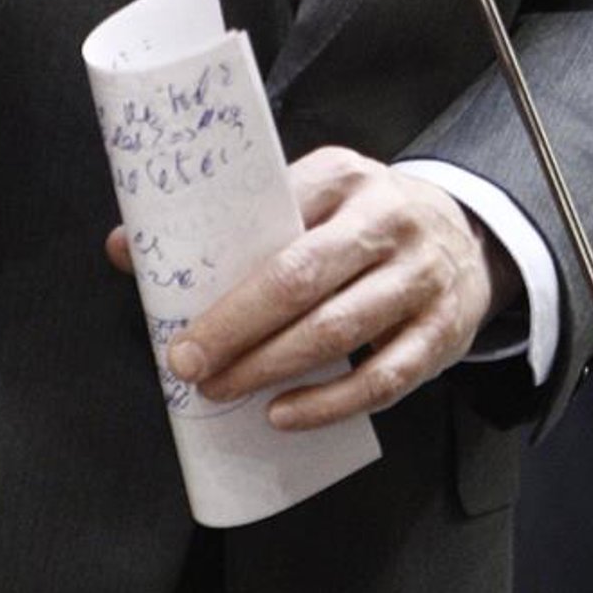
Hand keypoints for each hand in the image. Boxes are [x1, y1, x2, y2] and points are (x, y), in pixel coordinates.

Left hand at [106, 147, 516, 429]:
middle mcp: (387, 222)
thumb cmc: (363, 221)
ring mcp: (419, 278)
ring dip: (271, 367)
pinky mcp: (441, 332)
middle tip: (188, 363)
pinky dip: (328, 403)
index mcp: (343, 177)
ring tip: (223, 390)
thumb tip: (126, 250)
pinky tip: (283, 414)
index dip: (222, 270)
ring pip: (338, 330)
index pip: (274, 217)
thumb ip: (235, 224)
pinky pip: (382, 377)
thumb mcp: (311, 197)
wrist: (466, 236)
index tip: (172, 310)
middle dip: (236, 328)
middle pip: (301, 279)